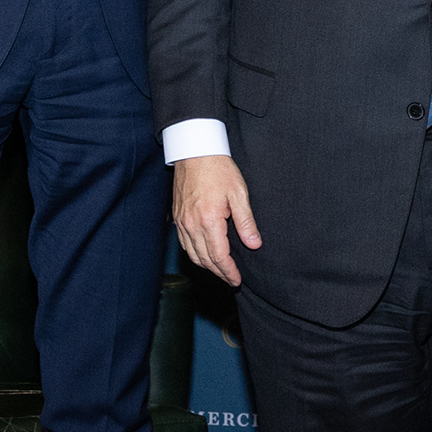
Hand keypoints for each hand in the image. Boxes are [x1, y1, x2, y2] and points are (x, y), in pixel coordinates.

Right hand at [173, 155, 261, 287]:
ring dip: (206, 265)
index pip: (219, 257)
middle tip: (231, 279)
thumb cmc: (219, 169)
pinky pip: (184, 243)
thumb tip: (254, 244)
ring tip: (220, 270)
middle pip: (205, 259)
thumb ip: (246, 222)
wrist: (195, 151)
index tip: (237, 280)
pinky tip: (204, 254)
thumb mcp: (239, 193)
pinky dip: (194, 254)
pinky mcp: (177, 217)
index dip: (229, 271)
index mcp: (208, 221)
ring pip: (192, 254)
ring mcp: (181, 222)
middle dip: (219, 272)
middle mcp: (191, 225)